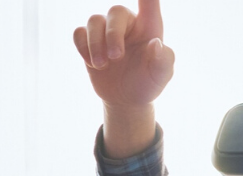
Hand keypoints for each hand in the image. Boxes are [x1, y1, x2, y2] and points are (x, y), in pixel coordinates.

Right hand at [72, 0, 173, 157]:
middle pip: (115, 11)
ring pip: (94, 20)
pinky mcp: (90, 41)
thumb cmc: (148, 82)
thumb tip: (156, 44)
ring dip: (95, 44)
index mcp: (149, 26)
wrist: (126, 99)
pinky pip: (79, 33)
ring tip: (101, 65)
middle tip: (116, 57)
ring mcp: (107, 31)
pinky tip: (92, 63)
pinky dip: (83, 47)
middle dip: (113, 34)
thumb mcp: (161, 74)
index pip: (149, 2)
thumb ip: (164, 59)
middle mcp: (128, 23)